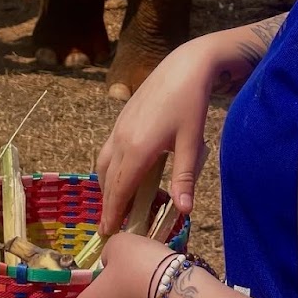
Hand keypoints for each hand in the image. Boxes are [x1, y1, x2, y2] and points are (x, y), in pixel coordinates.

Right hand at [96, 36, 218, 234]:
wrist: (185, 65)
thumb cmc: (191, 103)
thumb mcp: (192, 142)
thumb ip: (185, 177)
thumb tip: (185, 211)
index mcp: (137, 149)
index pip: (119, 190)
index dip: (113, 213)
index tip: (108, 232)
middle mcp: (122, 138)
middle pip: (108, 179)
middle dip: (108, 203)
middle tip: (110, 225)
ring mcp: (119, 126)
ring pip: (105, 163)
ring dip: (107, 184)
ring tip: (116, 202)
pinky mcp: (122, 117)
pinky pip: (109, 149)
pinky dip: (111, 167)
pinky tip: (124, 171)